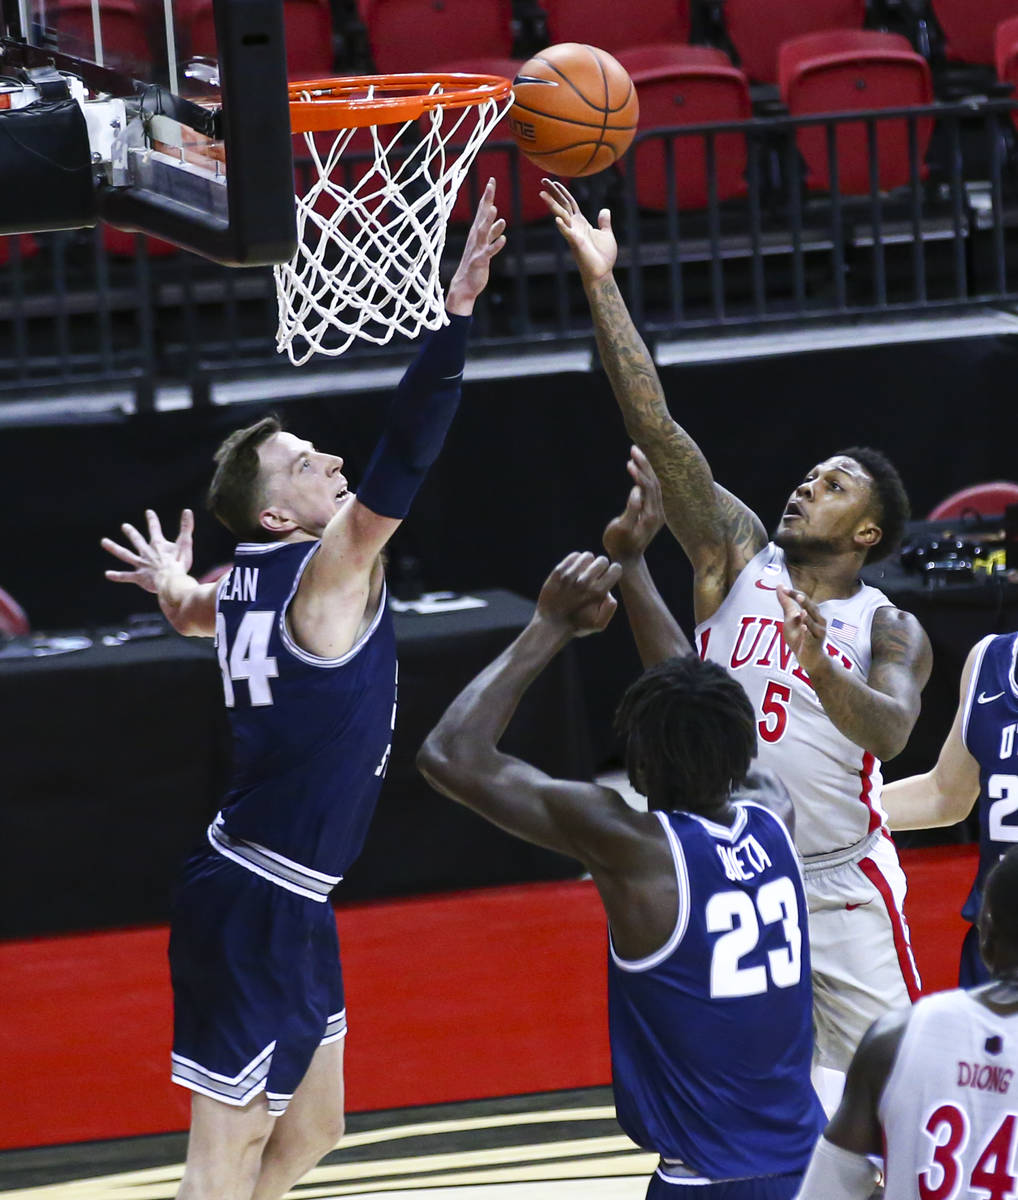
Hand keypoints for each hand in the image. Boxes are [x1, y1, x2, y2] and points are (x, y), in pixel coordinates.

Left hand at [102, 509, 194, 593]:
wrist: (171, 582)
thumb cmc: (180, 564)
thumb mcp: (185, 544)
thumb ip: (186, 527)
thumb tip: (187, 511)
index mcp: (158, 545)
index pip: (154, 529)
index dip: (152, 520)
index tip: (148, 512)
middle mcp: (146, 553)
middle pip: (137, 540)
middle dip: (131, 533)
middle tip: (124, 526)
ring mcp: (141, 565)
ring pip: (124, 554)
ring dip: (114, 547)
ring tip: (103, 541)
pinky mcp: (139, 577)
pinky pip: (126, 576)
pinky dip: (117, 576)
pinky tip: (107, 574)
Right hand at [446, 178, 506, 314]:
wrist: (465, 284)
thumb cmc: (475, 264)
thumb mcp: (484, 245)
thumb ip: (492, 232)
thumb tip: (501, 220)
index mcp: (477, 232)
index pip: (482, 210)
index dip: (487, 196)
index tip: (492, 180)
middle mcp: (476, 237)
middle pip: (482, 215)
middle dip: (487, 200)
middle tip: (491, 185)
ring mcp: (478, 248)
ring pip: (484, 232)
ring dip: (489, 221)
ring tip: (494, 210)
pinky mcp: (480, 261)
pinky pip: (489, 252)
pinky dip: (495, 245)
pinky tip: (503, 239)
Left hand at [537, 551, 622, 635]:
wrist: (551, 623)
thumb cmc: (576, 624)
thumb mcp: (598, 624)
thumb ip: (610, 609)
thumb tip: (610, 593)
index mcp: (597, 592)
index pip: (616, 569)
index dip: (614, 572)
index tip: (607, 578)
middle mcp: (584, 582)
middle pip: (602, 560)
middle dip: (602, 566)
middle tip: (595, 575)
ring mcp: (570, 576)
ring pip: (587, 556)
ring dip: (588, 563)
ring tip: (584, 573)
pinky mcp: (559, 572)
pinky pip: (573, 556)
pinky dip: (576, 561)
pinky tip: (574, 571)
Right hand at [539, 178, 616, 283]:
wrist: (602, 273)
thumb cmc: (603, 257)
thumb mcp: (606, 234)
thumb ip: (604, 222)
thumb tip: (605, 210)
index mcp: (581, 223)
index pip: (569, 203)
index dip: (562, 192)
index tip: (554, 182)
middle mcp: (574, 226)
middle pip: (562, 205)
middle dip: (552, 193)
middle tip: (542, 181)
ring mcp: (573, 234)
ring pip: (561, 215)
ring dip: (552, 205)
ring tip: (542, 194)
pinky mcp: (576, 244)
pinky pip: (568, 233)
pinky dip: (562, 226)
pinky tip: (557, 219)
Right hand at [603, 445, 664, 564]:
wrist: (627, 559)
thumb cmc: (619, 544)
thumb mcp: (621, 528)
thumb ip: (631, 509)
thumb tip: (636, 490)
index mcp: (651, 515)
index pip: (648, 487)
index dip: (639, 473)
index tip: (629, 462)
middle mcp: (658, 512)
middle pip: (654, 482)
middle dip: (644, 464)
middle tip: (634, 448)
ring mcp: (657, 512)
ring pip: (654, 485)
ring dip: (645, 468)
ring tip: (635, 453)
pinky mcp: (653, 513)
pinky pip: (651, 490)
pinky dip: (645, 477)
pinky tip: (637, 469)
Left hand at [777, 585, 826, 674]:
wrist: (809, 658)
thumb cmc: (800, 636)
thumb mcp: (790, 618)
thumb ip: (786, 603)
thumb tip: (779, 585)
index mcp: (813, 613)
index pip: (805, 600)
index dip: (795, 594)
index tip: (783, 589)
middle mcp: (819, 621)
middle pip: (811, 609)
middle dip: (805, 603)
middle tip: (797, 596)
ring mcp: (818, 633)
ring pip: (813, 624)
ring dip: (807, 618)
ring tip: (801, 611)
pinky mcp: (814, 644)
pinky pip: (811, 637)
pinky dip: (808, 632)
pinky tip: (804, 628)